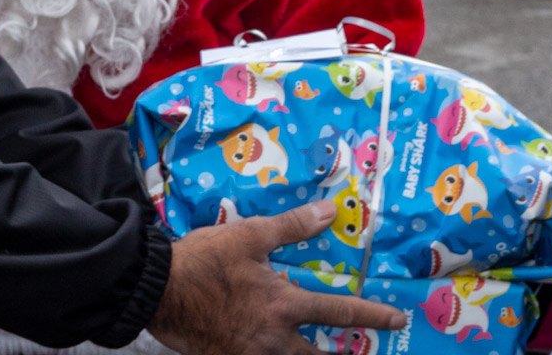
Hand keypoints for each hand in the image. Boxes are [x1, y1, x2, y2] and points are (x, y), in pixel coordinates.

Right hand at [145, 200, 406, 354]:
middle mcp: (273, 338)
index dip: (373, 316)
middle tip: (359, 353)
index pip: (340, 312)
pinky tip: (263, 347)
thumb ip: (293, 226)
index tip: (397, 320)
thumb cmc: (203, 260)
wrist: (155, 289)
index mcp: (283, 306)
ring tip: (312, 350)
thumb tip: (331, 211)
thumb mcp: (249, 235)